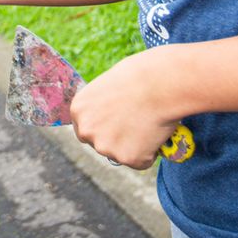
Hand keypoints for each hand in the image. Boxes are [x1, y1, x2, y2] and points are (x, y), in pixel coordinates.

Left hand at [69, 48, 183, 168]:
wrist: (159, 84)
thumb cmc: (139, 77)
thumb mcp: (109, 86)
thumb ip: (103, 105)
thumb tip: (112, 115)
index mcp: (78, 110)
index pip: (85, 129)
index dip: (102, 129)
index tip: (116, 126)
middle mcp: (86, 131)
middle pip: (99, 145)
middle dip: (115, 141)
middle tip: (136, 127)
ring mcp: (105, 147)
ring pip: (121, 154)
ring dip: (135, 145)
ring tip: (149, 123)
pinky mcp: (127, 158)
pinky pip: (142, 160)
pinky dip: (151, 151)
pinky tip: (156, 132)